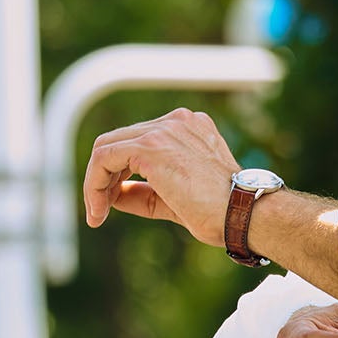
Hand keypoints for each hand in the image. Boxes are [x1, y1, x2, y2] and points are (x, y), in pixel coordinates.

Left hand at [83, 108, 236, 244]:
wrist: (244, 215)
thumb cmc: (222, 214)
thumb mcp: (175, 200)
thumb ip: (145, 193)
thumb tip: (112, 196)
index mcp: (188, 128)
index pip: (139, 142)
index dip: (119, 172)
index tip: (113, 201)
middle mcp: (175, 122)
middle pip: (119, 141)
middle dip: (104, 178)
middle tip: (99, 210)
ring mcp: (163, 130)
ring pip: (107, 148)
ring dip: (96, 183)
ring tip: (96, 213)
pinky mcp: (149, 146)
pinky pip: (104, 158)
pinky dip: (94, 183)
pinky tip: (98, 210)